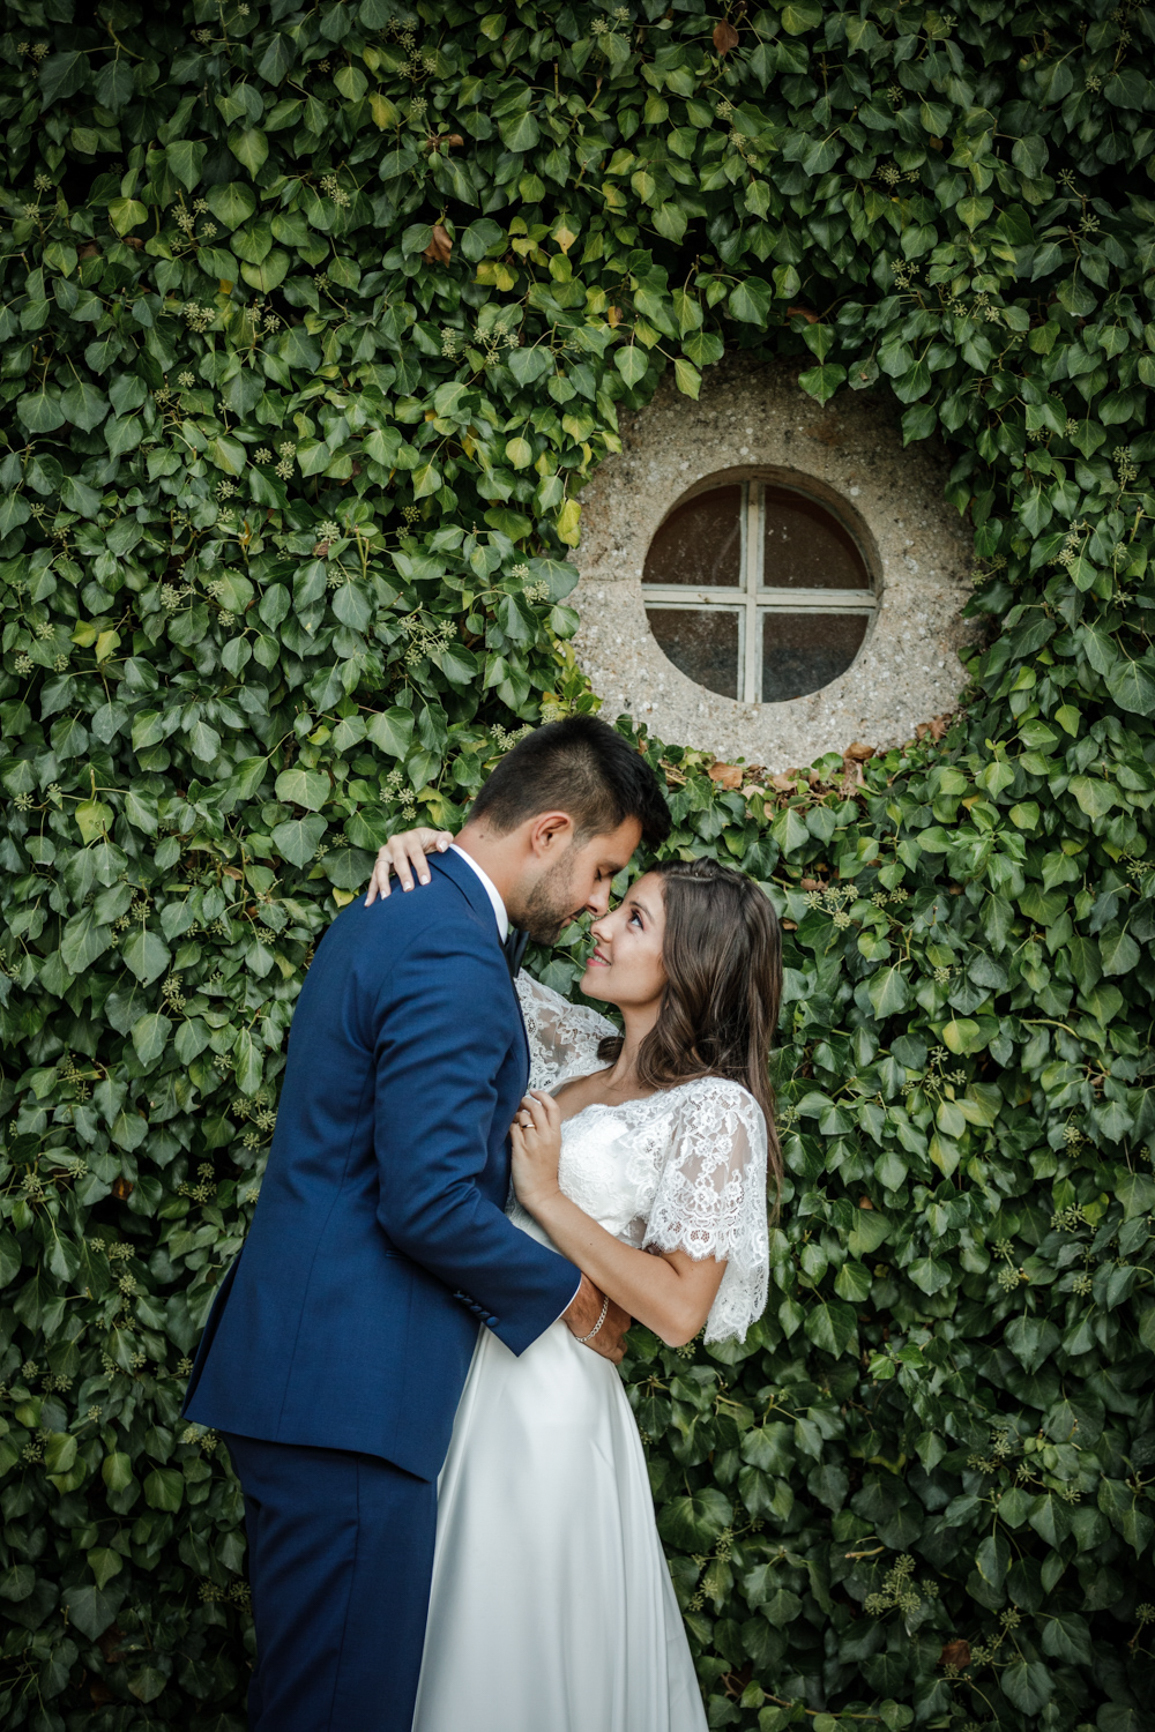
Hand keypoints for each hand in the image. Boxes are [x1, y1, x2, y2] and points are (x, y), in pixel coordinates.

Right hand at [364, 827, 453, 904]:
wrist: (416, 841)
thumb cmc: (430, 842)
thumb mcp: (439, 837)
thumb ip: (445, 839)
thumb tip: (442, 848)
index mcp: (411, 837)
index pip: (416, 853)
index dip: (421, 867)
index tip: (426, 882)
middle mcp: (395, 843)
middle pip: (399, 861)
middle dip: (404, 875)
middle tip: (409, 890)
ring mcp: (384, 853)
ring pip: (381, 868)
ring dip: (383, 883)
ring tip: (386, 898)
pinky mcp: (379, 863)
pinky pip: (373, 877)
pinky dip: (371, 890)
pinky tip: (370, 904)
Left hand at [509, 1090, 561, 1212]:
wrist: (541, 1192)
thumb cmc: (546, 1170)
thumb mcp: (553, 1147)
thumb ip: (548, 1130)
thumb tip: (535, 1113)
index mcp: (556, 1135)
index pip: (552, 1107)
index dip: (543, 1095)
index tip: (534, 1091)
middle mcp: (545, 1136)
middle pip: (535, 1107)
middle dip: (525, 1101)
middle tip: (520, 1103)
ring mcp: (532, 1143)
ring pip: (522, 1117)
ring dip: (516, 1114)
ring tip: (514, 1119)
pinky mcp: (520, 1149)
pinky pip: (512, 1129)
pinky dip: (509, 1126)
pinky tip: (509, 1130)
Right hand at [563, 1272, 631, 1364]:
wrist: (577, 1300)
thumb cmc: (583, 1287)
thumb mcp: (595, 1282)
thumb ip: (598, 1287)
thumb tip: (590, 1278)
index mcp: (621, 1303)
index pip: (623, 1312)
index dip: (616, 1315)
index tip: (608, 1315)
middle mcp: (623, 1318)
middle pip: (624, 1326)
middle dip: (616, 1328)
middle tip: (605, 1328)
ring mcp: (618, 1334)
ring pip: (622, 1343)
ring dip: (615, 1344)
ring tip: (607, 1345)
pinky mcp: (609, 1346)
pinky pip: (617, 1356)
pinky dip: (614, 1358)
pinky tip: (610, 1358)